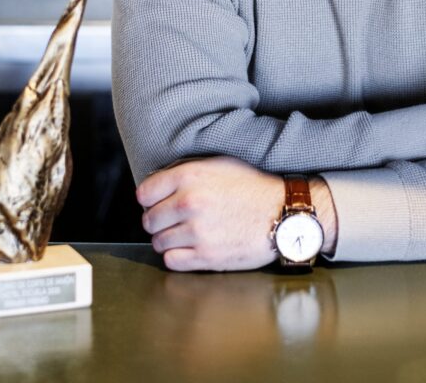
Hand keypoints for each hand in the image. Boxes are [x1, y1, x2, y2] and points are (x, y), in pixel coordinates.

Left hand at [137, 156, 283, 271]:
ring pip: (158, 242)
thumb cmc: (252, 187)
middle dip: (158, 221)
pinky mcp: (206, 256)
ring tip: (185, 234)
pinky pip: (171, 261)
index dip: (150, 198)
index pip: (144, 193)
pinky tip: (190, 248)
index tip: (158, 202)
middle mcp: (189, 202)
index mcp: (189, 176)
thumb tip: (157, 183)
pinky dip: (177, 256)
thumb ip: (185, 172)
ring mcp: (197, 231)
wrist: (282, 213)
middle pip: (149, 220)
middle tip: (173, 220)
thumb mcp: (217, 164)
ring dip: (168, 239)